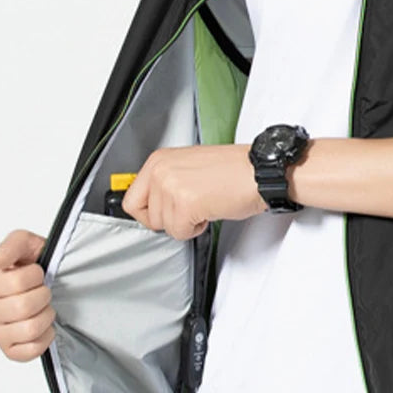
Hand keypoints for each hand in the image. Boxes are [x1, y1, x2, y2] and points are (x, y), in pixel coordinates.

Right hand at [0, 229, 55, 361]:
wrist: (51, 282)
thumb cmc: (34, 264)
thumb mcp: (25, 243)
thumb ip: (11, 245)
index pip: (17, 282)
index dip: (36, 275)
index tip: (36, 272)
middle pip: (23, 307)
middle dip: (43, 296)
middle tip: (43, 291)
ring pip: (30, 329)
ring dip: (46, 316)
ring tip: (43, 307)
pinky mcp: (10, 350)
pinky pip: (31, 350)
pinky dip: (45, 337)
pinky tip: (43, 325)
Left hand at [121, 144, 267, 239]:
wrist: (259, 172)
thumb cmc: (234, 170)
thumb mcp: (190, 166)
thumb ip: (167, 181)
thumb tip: (154, 204)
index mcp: (160, 159)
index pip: (132, 199)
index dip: (151, 213)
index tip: (166, 213)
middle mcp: (161, 170)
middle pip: (147, 217)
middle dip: (171, 219)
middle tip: (194, 206)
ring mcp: (171, 186)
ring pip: (164, 227)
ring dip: (186, 223)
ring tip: (205, 204)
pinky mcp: (184, 203)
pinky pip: (180, 233)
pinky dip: (196, 229)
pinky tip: (210, 210)